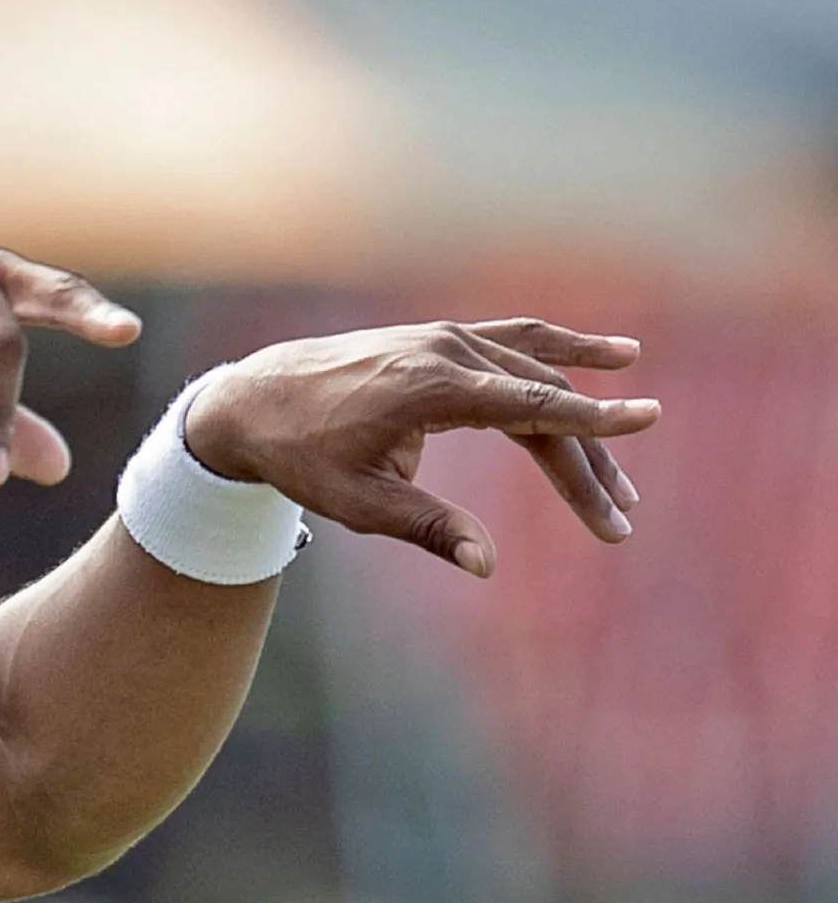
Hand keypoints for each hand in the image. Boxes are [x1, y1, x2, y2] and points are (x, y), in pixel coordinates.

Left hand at [184, 319, 659, 576]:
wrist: (253, 400)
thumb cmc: (301, 456)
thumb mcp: (357, 502)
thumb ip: (427, 527)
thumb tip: (485, 564)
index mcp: (429, 388)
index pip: (530, 405)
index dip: (593, 420)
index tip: (648, 419)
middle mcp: (445, 352)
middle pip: (540, 405)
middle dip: (586, 465)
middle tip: (620, 523)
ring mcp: (444, 338)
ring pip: (533, 378)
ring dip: (580, 423)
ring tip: (624, 474)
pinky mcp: (439, 340)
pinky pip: (514, 341)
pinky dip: (562, 350)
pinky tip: (615, 355)